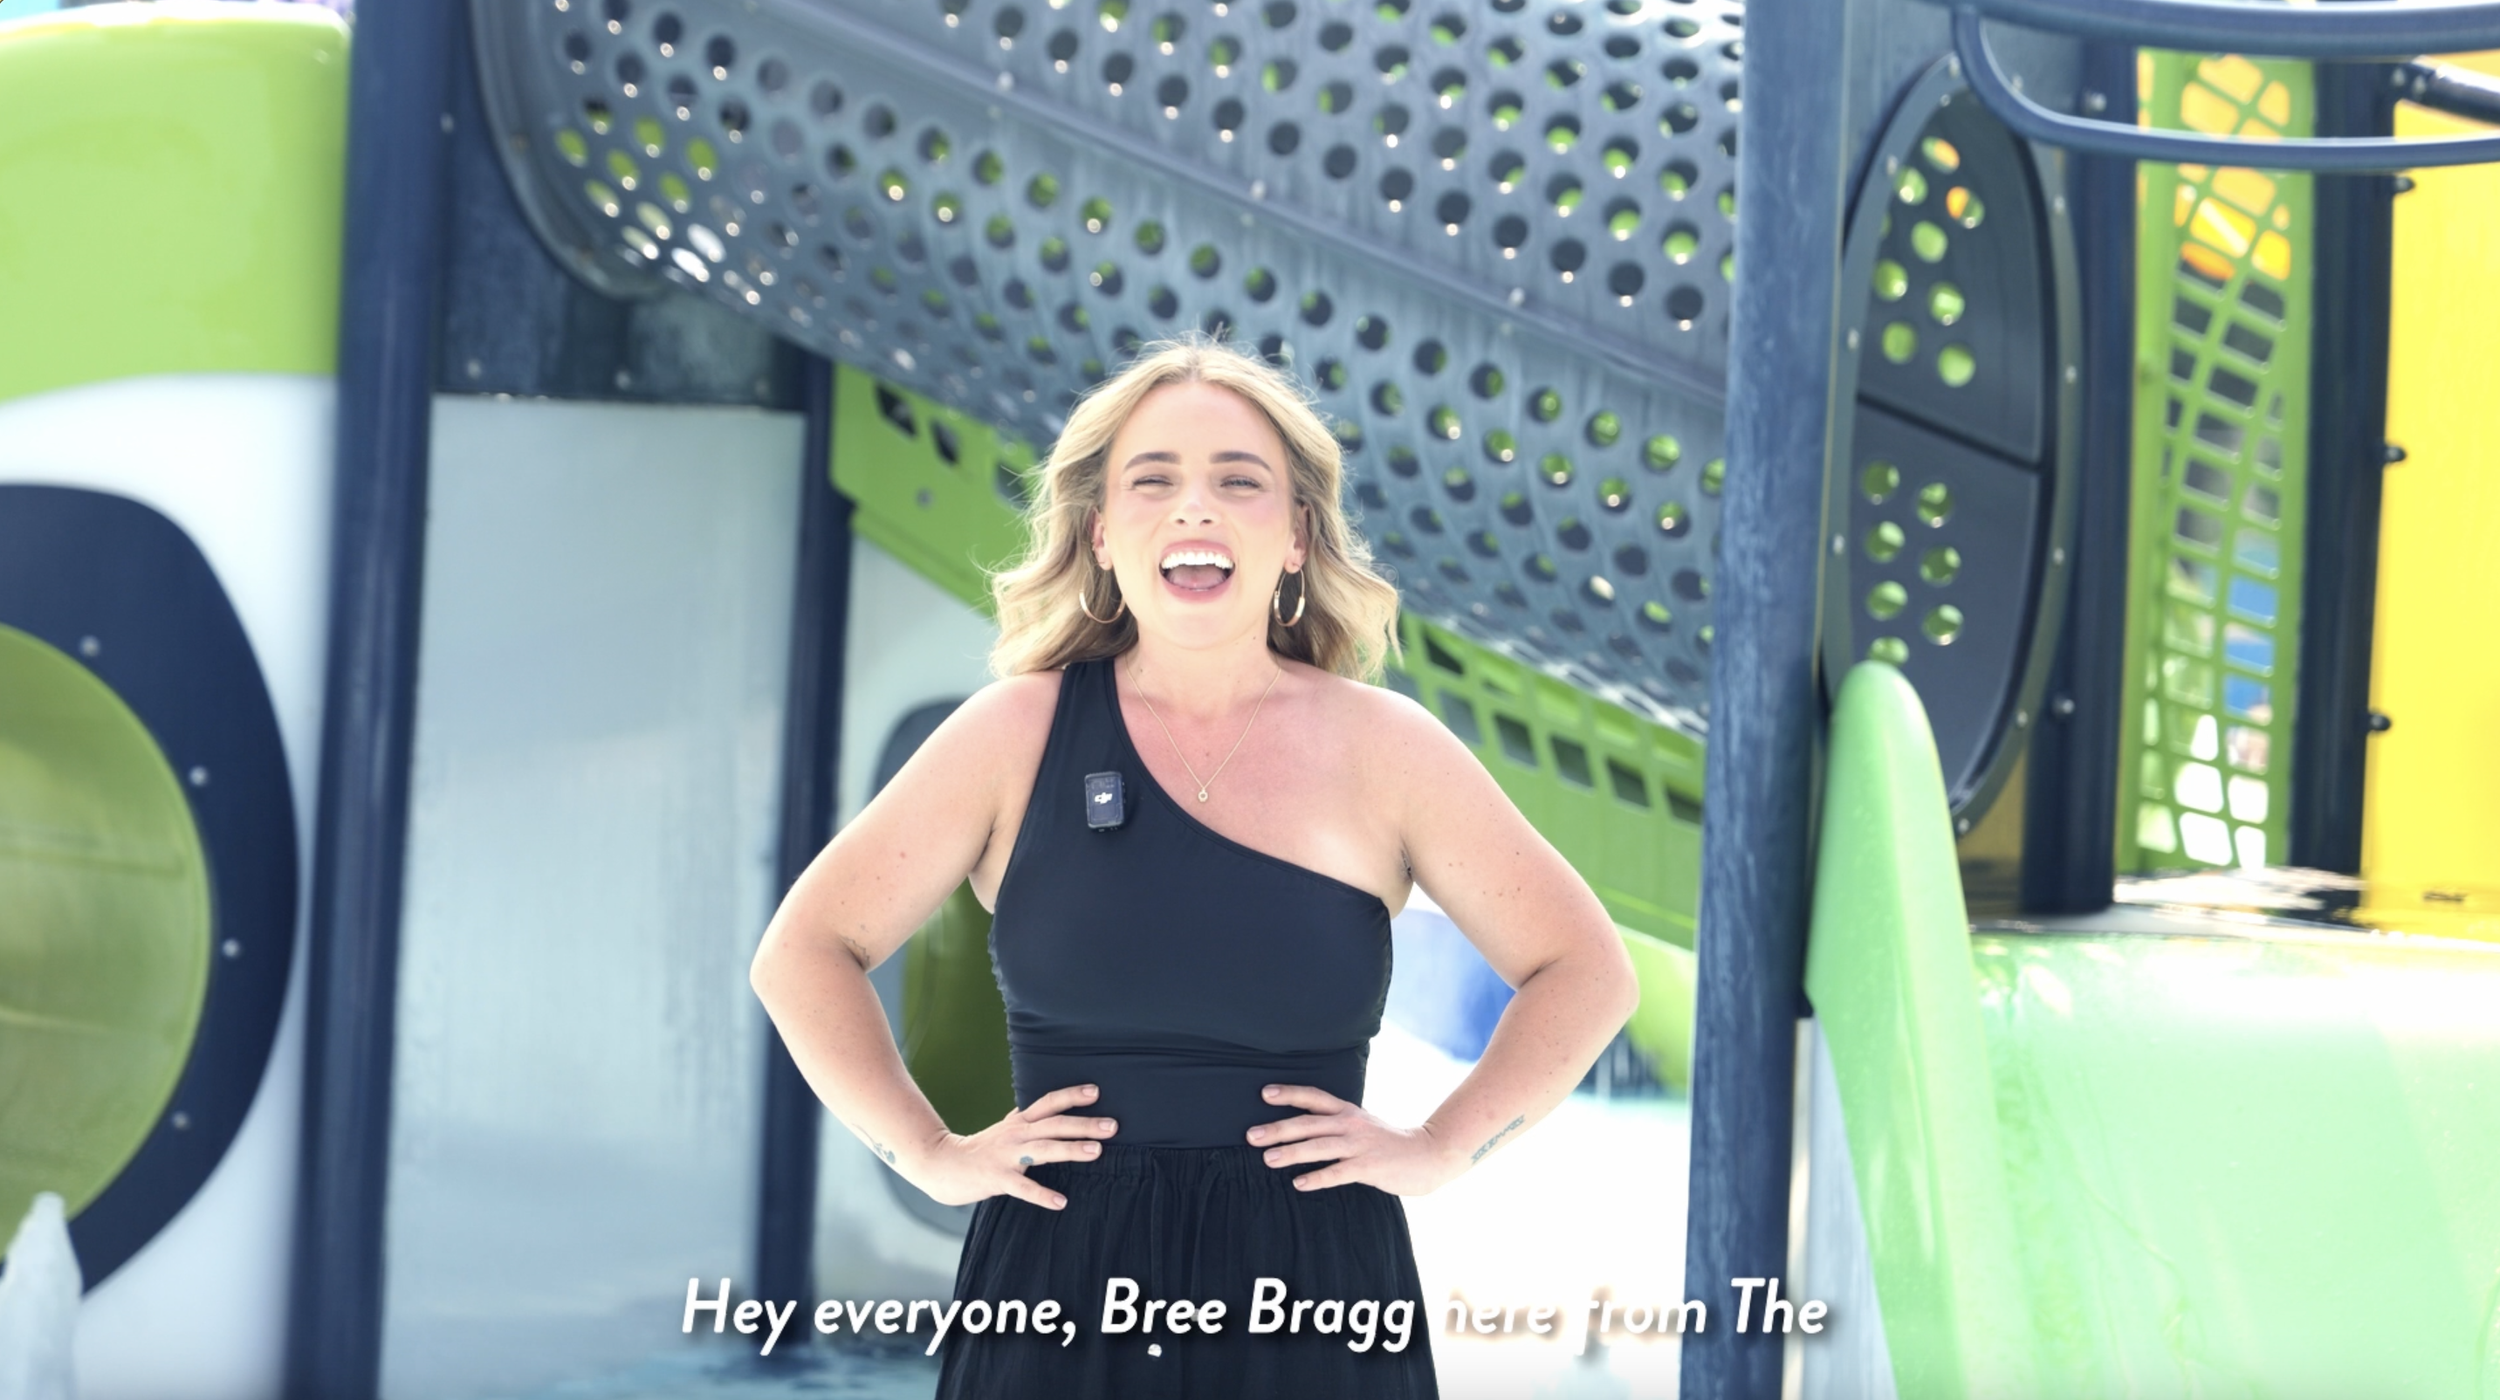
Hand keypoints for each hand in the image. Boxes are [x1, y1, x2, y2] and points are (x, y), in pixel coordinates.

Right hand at [906, 1084, 1117, 1209]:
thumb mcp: (1005, 1129)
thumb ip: (1026, 1119)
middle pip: (1054, 1125)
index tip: (1096, 1091)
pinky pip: (1023, 1187)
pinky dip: (1042, 1194)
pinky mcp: (997, 1178)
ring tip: (1096, 1152)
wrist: (942, 1165)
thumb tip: (1048, 1107)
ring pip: (1044, 1149)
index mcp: (1019, 1122)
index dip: (1072, 1095)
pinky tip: (1061, 1201)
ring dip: (1070, 1149)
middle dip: (1084, 1124)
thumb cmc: (980, 1149)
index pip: (1048, 1103)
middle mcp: (1016, 1134)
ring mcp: (1007, 1156)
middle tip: (1112, 1126)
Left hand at [1246, 1084, 1460, 1196]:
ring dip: (1292, 1152)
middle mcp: (1351, 1124)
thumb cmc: (1388, 1143)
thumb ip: (1335, 1124)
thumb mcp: (1361, 1125)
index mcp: (1348, 1112)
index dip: (1289, 1094)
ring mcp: (1360, 1145)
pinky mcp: (1369, 1167)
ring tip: (1268, 1159)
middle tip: (1251, 1136)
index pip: (1314, 1097)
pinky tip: (1299, 1184)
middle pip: (1309, 1123)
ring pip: (1320, 1147)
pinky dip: (1318, 1178)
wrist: (1428, 1154)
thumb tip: (1300, 1127)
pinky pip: (1338, 1173)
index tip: (1264, 1093)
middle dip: (1278, 1129)